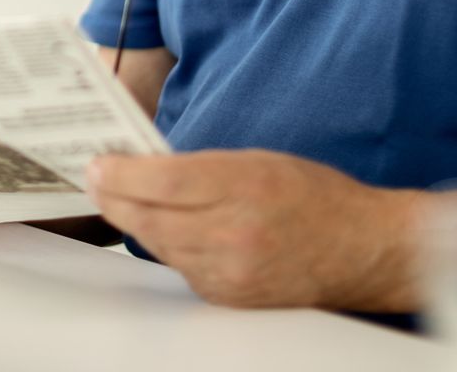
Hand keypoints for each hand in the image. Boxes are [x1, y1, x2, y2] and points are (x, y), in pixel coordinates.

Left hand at [87, 149, 419, 311]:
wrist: (360, 250)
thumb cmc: (313, 197)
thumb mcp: (256, 160)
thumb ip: (201, 166)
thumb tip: (144, 166)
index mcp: (244, 186)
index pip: (162, 182)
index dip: (120, 174)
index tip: (98, 164)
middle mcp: (234, 232)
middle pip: (150, 219)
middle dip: (113, 197)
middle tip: (96, 179)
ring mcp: (230, 271)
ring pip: (159, 246)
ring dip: (134, 222)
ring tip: (119, 199)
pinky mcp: (228, 296)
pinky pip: (181, 268)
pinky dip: (167, 247)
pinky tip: (162, 229)